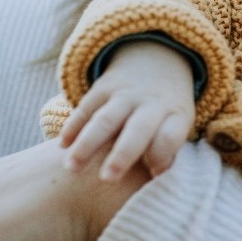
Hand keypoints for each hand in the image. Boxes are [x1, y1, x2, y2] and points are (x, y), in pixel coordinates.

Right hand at [59, 41, 195, 180]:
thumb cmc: (167, 111)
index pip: (169, 136)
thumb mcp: (179, 124)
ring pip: (104, 120)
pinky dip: (73, 127)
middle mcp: (151, 103)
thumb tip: (154, 180)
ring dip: (86, 144)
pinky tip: (62, 146)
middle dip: (122, 155)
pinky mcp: (103, 87)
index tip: (154, 175)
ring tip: (70, 168)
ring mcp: (126, 94)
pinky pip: (85, 108)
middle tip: (106, 180)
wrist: (157, 61)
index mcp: (175, 115)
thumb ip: (168, 150)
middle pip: (137, 130)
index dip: (162, 157)